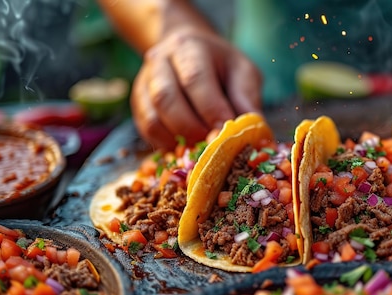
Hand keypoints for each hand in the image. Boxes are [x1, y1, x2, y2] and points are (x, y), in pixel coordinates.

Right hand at [131, 27, 262, 149]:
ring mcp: (144, 83)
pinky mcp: (138, 104)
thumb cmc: (222, 66)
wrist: (190, 53)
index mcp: (189, 47)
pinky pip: (146, 131)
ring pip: (152, 118)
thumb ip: (247, 96)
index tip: (225, 132)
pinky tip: (186, 148)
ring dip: (177, 140)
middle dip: (192, 128)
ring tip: (200, 149)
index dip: (211, 109)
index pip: (195, 78)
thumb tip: (253, 128)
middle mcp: (159, 61)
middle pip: (166, 99)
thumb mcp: (242, 71)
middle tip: (212, 145)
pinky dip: (166, 145)